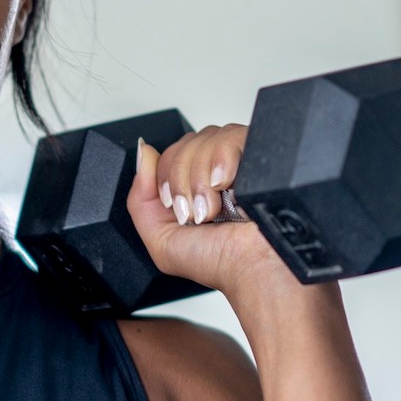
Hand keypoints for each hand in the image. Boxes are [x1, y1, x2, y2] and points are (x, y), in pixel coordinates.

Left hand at [125, 124, 292, 297]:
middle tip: (195, 212)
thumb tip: (143, 152)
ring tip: (213, 207)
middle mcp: (217, 172)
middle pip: (187, 142)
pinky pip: (233, 133)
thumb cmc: (219, 262)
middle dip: (183, 180)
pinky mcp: (259, 153)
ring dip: (201, 177)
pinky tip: (227, 184)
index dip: (166, 176)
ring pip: (208, 136)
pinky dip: (222, 158)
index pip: (170, 154)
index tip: (174, 206)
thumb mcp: (162, 240)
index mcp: (195, 187)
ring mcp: (240, 160)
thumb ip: (141, 197)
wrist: (255, 267)